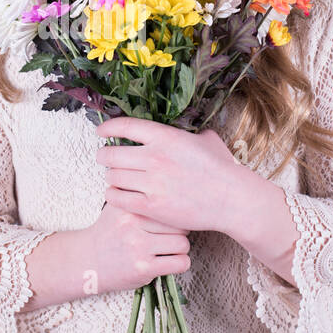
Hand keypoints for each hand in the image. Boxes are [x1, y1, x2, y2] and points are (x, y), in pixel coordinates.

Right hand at [80, 201, 190, 294]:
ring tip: (170, 250)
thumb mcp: (116, 207)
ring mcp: (137, 247)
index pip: (167, 206)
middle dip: (179, 232)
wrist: (87, 260)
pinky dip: (180, 263)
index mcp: (128, 207)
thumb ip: (134, 193)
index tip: (170, 221)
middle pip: (179, 224)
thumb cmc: (107, 234)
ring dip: (180, 249)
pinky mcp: (143, 268)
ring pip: (183, 244)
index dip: (173, 215)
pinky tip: (170, 262)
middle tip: (171, 236)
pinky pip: (180, 263)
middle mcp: (132, 225)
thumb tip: (161, 181)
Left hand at [94, 116, 252, 239]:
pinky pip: (118, 198)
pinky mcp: (151, 206)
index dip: (108, 128)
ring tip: (113, 177)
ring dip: (110, 176)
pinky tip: (115, 193)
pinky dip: (113, 194)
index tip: (101, 132)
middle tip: (104, 158)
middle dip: (104, 155)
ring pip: (113, 176)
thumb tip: (188, 129)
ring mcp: (152, 183)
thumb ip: (190, 133)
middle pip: (111, 154)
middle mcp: (154, 157)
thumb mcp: (207, 140)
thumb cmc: (223, 169)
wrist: (232, 199)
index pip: (125, 126)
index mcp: (165, 137)